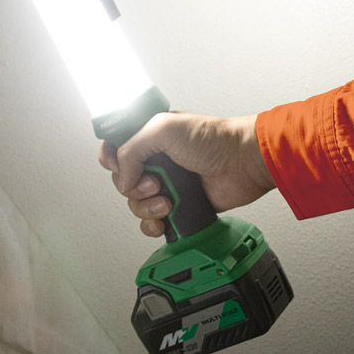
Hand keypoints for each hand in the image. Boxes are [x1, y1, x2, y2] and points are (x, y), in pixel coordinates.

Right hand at [99, 113, 275, 236]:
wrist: (243, 163)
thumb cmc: (211, 139)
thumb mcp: (162, 129)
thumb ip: (131, 150)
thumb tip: (122, 177)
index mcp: (148, 137)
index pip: (114, 148)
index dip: (110, 159)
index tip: (118, 165)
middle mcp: (154, 160)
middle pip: (122, 180)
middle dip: (132, 186)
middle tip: (154, 182)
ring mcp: (166, 184)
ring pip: (135, 203)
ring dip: (145, 206)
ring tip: (166, 201)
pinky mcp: (178, 205)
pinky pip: (152, 221)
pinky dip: (153, 224)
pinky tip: (164, 218)